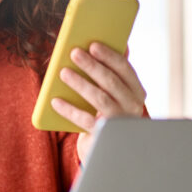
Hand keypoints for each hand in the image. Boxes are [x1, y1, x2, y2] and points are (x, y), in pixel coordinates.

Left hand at [50, 42, 146, 162]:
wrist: (105, 146)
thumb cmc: (106, 111)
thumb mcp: (112, 92)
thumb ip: (111, 71)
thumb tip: (108, 45)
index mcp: (136, 91)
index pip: (125, 69)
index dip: (109, 56)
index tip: (92, 44)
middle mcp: (133, 106)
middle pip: (111, 82)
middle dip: (92, 66)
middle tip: (74, 53)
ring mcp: (119, 121)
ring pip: (100, 98)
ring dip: (80, 83)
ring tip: (64, 73)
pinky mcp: (104, 135)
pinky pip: (85, 120)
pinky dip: (69, 110)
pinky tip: (55, 101)